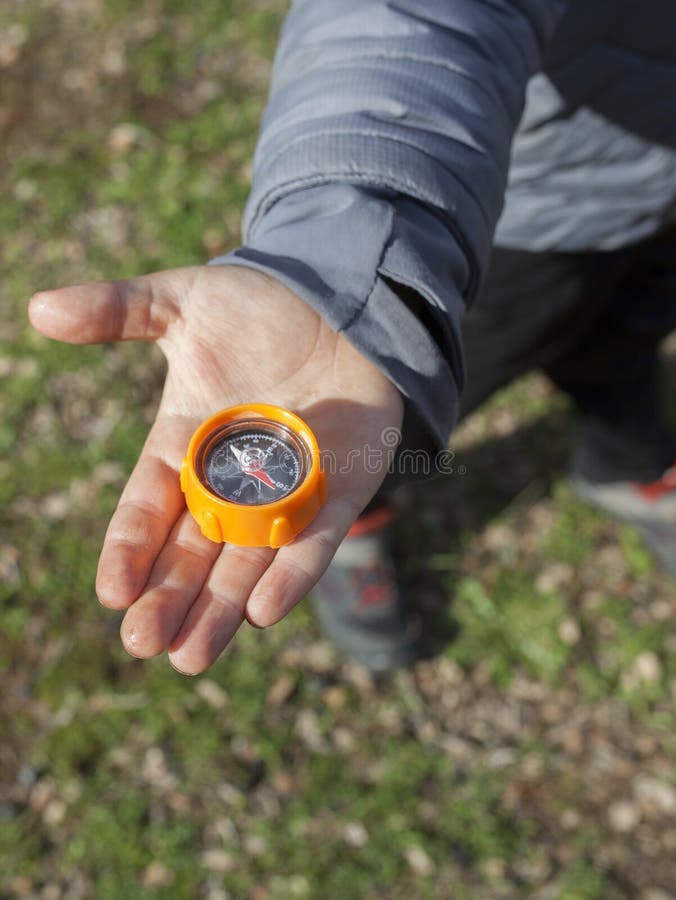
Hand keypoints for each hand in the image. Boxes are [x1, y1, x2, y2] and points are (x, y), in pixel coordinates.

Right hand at [29, 265, 402, 672]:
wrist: (341, 299)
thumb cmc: (260, 304)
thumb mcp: (183, 302)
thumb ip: (117, 310)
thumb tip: (38, 309)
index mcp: (187, 445)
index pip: (148, 506)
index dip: (129, 547)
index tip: (111, 590)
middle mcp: (231, 481)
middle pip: (193, 550)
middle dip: (169, 597)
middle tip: (144, 643)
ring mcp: (287, 491)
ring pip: (247, 562)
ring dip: (219, 609)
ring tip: (190, 658)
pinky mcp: (339, 492)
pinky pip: (313, 542)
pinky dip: (291, 575)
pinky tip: (261, 612)